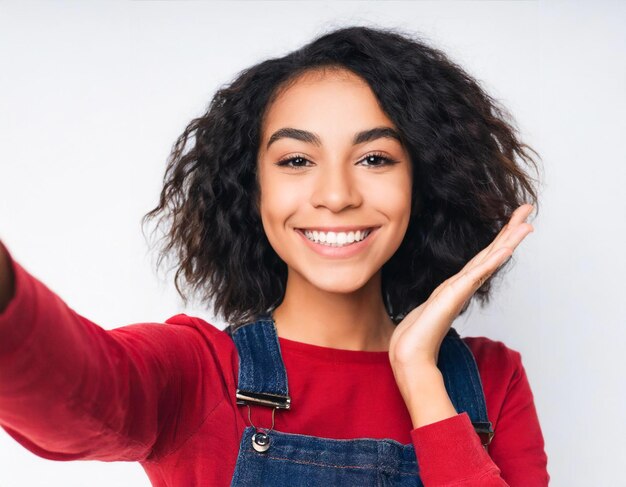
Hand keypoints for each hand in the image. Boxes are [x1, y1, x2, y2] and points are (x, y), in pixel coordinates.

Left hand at [389, 203, 534, 370]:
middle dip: (510, 230)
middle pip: (493, 252)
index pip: (484, 256)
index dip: (500, 238)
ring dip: (509, 241)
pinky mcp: (455, 296)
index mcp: (459, 285)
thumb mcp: (429, 307)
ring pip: (490, 260)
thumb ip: (439, 300)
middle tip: (528, 209)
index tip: (514, 221)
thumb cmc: (417, 334)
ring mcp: (462, 290)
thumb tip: (440, 300)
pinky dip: (493, 261)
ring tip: (526, 225)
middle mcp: (465, 286)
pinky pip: (477, 274)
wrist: (411, 354)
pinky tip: (506, 249)